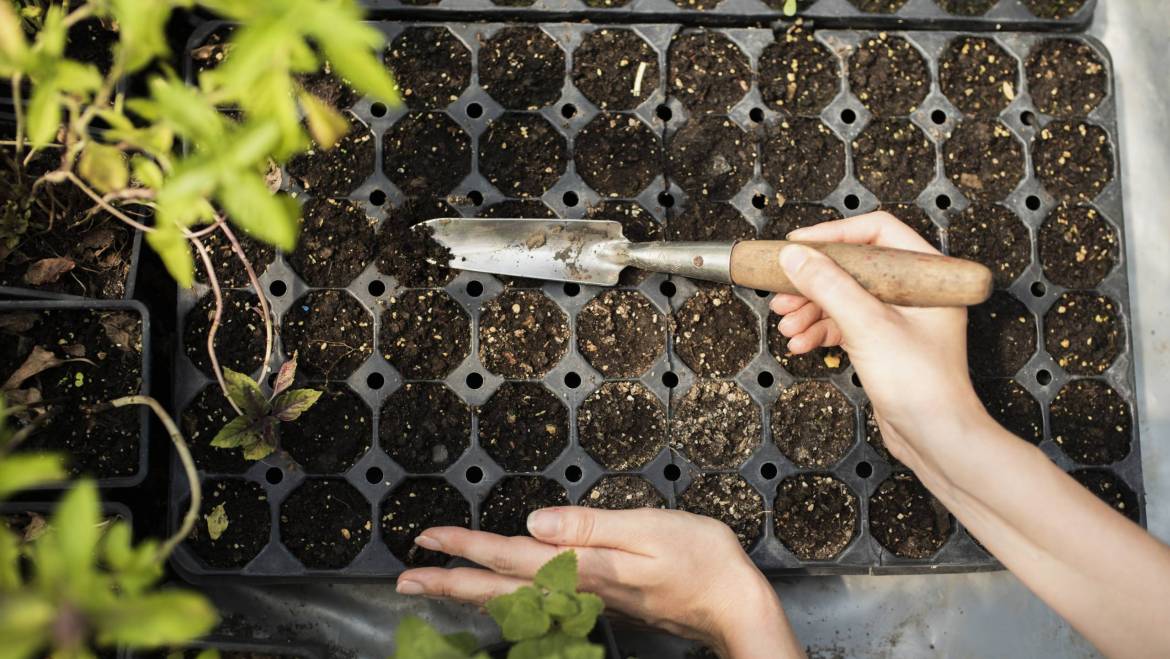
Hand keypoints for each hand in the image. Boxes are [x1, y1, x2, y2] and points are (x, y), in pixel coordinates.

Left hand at [396, 506, 801, 657]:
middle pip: (501, 589)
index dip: (466, 548)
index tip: (427, 540)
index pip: (511, 556)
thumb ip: (589, 527)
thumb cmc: (701, 559)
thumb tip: (534, 522)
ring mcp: (587, 604)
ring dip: (471, 593)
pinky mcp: (600, 607)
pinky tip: (498, 598)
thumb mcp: (650, 528)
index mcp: (586, 567)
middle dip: (451, 582)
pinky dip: (506, 602)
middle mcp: (578, 591)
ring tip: (436, 587)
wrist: (734, 605)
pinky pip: (538, 607)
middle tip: (406, 579)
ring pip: (515, 602)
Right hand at [770, 211, 990, 479]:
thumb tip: (795, 256)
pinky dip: (821, 331)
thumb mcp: (868, 325)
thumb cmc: (921, 384)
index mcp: (927, 275)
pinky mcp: (885, 344)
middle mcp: (915, 292)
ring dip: (811, 310)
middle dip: (814, 282)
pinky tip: (801, 344)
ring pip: (845, 298)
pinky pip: (846, 325)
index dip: (835, 235)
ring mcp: (900, 319)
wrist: (936, 438)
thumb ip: (829, 286)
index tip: (799, 245)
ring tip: (786, 325)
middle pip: (854, 267)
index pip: (878, 232)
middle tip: (782, 293)